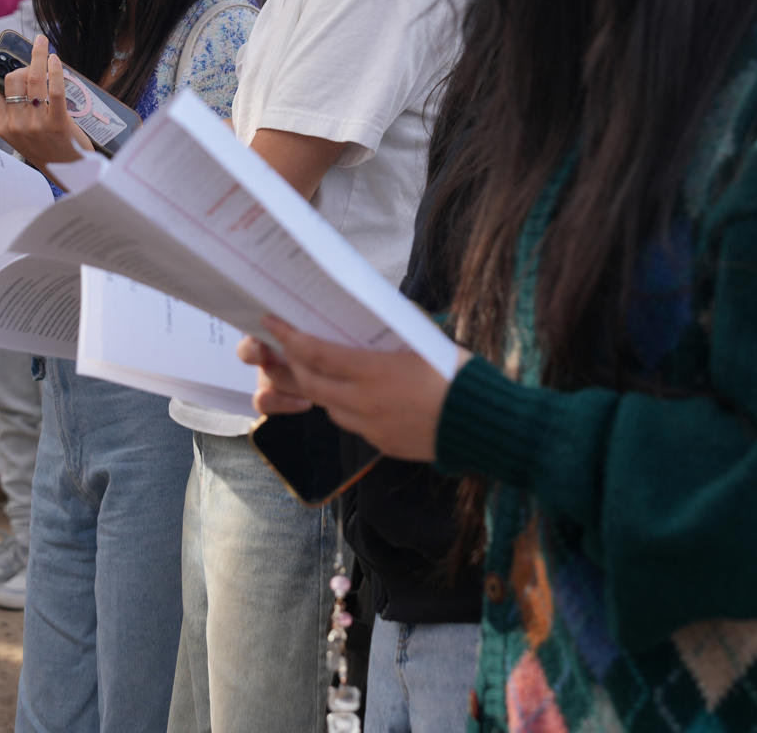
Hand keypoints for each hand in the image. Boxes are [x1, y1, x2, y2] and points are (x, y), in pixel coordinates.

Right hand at [0, 32, 93, 167]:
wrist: (72, 174)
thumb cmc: (50, 151)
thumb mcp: (23, 137)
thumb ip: (16, 113)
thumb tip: (16, 79)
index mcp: (5, 128)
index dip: (7, 71)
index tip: (15, 60)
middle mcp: (18, 126)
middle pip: (14, 80)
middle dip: (24, 64)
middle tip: (36, 59)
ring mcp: (37, 125)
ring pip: (33, 80)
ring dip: (38, 57)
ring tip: (43, 44)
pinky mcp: (58, 123)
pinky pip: (54, 89)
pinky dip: (54, 70)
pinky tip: (54, 59)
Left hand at [237, 316, 466, 461]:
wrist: (485, 424)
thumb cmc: (459, 374)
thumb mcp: (423, 341)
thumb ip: (392, 330)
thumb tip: (373, 312)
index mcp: (373, 371)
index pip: (316, 353)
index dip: (289, 337)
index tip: (271, 322)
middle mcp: (365, 402)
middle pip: (311, 383)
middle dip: (294, 363)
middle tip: (287, 346)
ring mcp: (372, 427)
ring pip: (328, 407)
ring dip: (318, 388)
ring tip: (321, 370)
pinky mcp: (382, 444)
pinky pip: (352, 425)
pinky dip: (345, 408)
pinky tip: (357, 396)